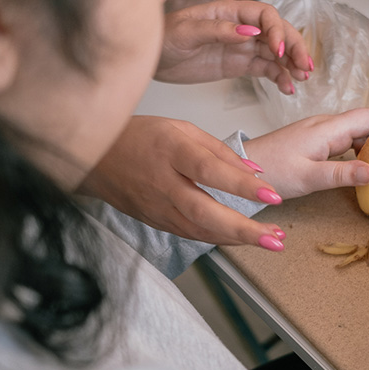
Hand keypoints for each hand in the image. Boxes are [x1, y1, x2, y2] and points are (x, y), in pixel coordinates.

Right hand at [78, 116, 287, 247]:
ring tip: (270, 240)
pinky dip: (218, 238)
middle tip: (275, 238)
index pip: (209, 170)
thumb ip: (219, 150)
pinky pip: (190, 234)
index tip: (272, 194)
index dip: (241, 185)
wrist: (93, 158)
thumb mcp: (181, 129)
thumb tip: (255, 172)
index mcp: (170, 151)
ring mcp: (156, 207)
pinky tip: (241, 238)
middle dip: (244, 229)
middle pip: (204, 212)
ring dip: (237, 239)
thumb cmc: (138, 137)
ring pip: (199, 231)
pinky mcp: (155, 222)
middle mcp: (162, 183)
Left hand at [159, 0, 312, 93]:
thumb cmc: (164, 38)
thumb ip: (218, 30)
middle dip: (294, 48)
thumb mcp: (186, 32)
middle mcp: (241, 27)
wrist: (152, 59)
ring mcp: (242, 47)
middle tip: (304, 67)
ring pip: (276, 53)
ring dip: (291, 64)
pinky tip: (287, 88)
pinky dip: (279, 77)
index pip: (265, 15)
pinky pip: (265, 69)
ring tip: (302, 79)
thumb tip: (249, 32)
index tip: (279, 50)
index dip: (277, 30)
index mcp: (230, 11)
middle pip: (277, 33)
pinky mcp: (239, 65)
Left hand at [244, 108, 368, 199]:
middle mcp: (325, 124)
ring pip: (355, 132)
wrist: (241, 169)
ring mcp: (319, 131)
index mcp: (327, 128)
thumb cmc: (271, 171)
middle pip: (366, 123)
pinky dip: (357, 152)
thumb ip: (343, 174)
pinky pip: (343, 141)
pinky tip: (357, 170)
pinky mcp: (312, 140)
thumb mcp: (309, 177)